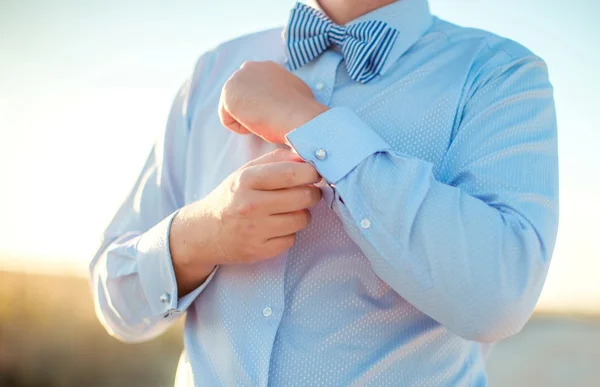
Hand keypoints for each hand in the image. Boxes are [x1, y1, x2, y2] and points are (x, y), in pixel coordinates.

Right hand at [169, 149, 321, 294]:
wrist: (205, 232)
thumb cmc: (232, 197)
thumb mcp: (247, 171)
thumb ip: (277, 160)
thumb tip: (306, 158)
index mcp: (247, 180)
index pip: (292, 174)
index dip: (311, 172)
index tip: (313, 173)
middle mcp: (250, 205)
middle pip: (303, 197)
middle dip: (312, 193)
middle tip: (308, 192)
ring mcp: (255, 230)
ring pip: (302, 219)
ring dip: (302, 214)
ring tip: (289, 210)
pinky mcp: (259, 250)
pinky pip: (292, 239)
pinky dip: (289, 233)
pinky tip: (277, 227)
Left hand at [219, 61, 328, 143]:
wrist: (298, 115)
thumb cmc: (301, 110)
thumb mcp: (297, 93)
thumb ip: (284, 92)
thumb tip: (286, 101)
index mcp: (267, 67)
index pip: (255, 89)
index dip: (263, 106)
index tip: (275, 114)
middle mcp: (250, 67)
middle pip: (242, 97)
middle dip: (251, 110)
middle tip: (268, 119)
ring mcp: (236, 79)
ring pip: (235, 109)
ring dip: (248, 120)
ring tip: (266, 121)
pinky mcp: (227, 95)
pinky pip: (228, 120)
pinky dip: (241, 128)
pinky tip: (256, 125)